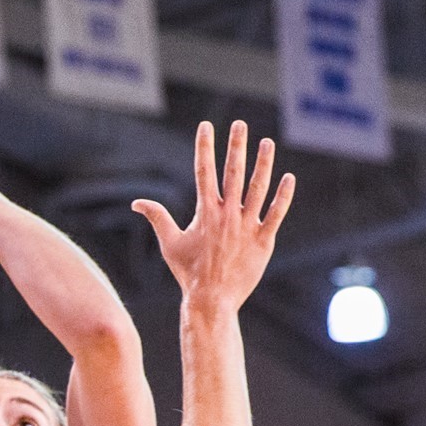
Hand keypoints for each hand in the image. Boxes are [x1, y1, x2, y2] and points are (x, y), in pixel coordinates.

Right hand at [131, 121, 294, 311]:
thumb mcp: (170, 243)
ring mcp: (246, 227)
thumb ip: (157, 218)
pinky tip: (288, 178)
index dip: (204, 147)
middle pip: (233, 173)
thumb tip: (136, 202)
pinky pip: (276, 214)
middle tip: (240, 124)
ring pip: (258, 189)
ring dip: (263, 163)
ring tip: (267, 143)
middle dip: (236, 146)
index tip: (205, 126)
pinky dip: (283, 196)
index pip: (203, 171)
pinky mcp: (263, 241)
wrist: (211, 300)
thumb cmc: (189, 273)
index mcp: (205, 212)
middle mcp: (227, 215)